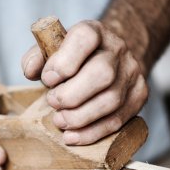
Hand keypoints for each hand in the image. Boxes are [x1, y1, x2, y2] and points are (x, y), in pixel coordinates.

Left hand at [22, 20, 147, 144]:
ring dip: (80, 117)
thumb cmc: (75, 58)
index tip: (48, 79)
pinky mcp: (138, 96)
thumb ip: (37, 56)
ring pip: (111, 100)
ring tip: (60, 121)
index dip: (64, 61)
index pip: (85, 38)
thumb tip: (31, 70)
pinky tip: (73, 136)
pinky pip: (118, 121)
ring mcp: (132, 74)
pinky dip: (91, 133)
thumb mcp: (54, 49)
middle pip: (102, 73)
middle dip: (71, 95)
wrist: (110, 59)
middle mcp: (118, 50)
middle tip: (53, 102)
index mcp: (95, 32)